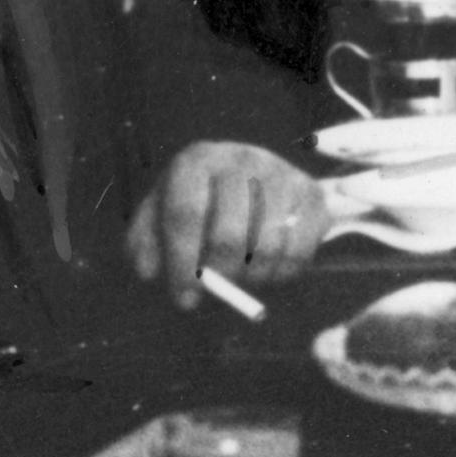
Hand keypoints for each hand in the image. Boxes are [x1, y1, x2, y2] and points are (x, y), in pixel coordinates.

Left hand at [130, 141, 326, 306]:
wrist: (249, 183)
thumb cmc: (195, 208)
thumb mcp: (159, 220)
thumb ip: (144, 246)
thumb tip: (150, 273)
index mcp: (196, 161)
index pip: (185, 214)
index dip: (182, 262)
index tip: (184, 298)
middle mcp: (241, 158)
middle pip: (229, 234)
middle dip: (220, 274)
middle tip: (218, 290)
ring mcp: (281, 172)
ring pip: (267, 247)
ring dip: (252, 277)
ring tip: (242, 277)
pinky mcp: (312, 193)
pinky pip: (301, 250)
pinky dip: (283, 274)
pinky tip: (267, 270)